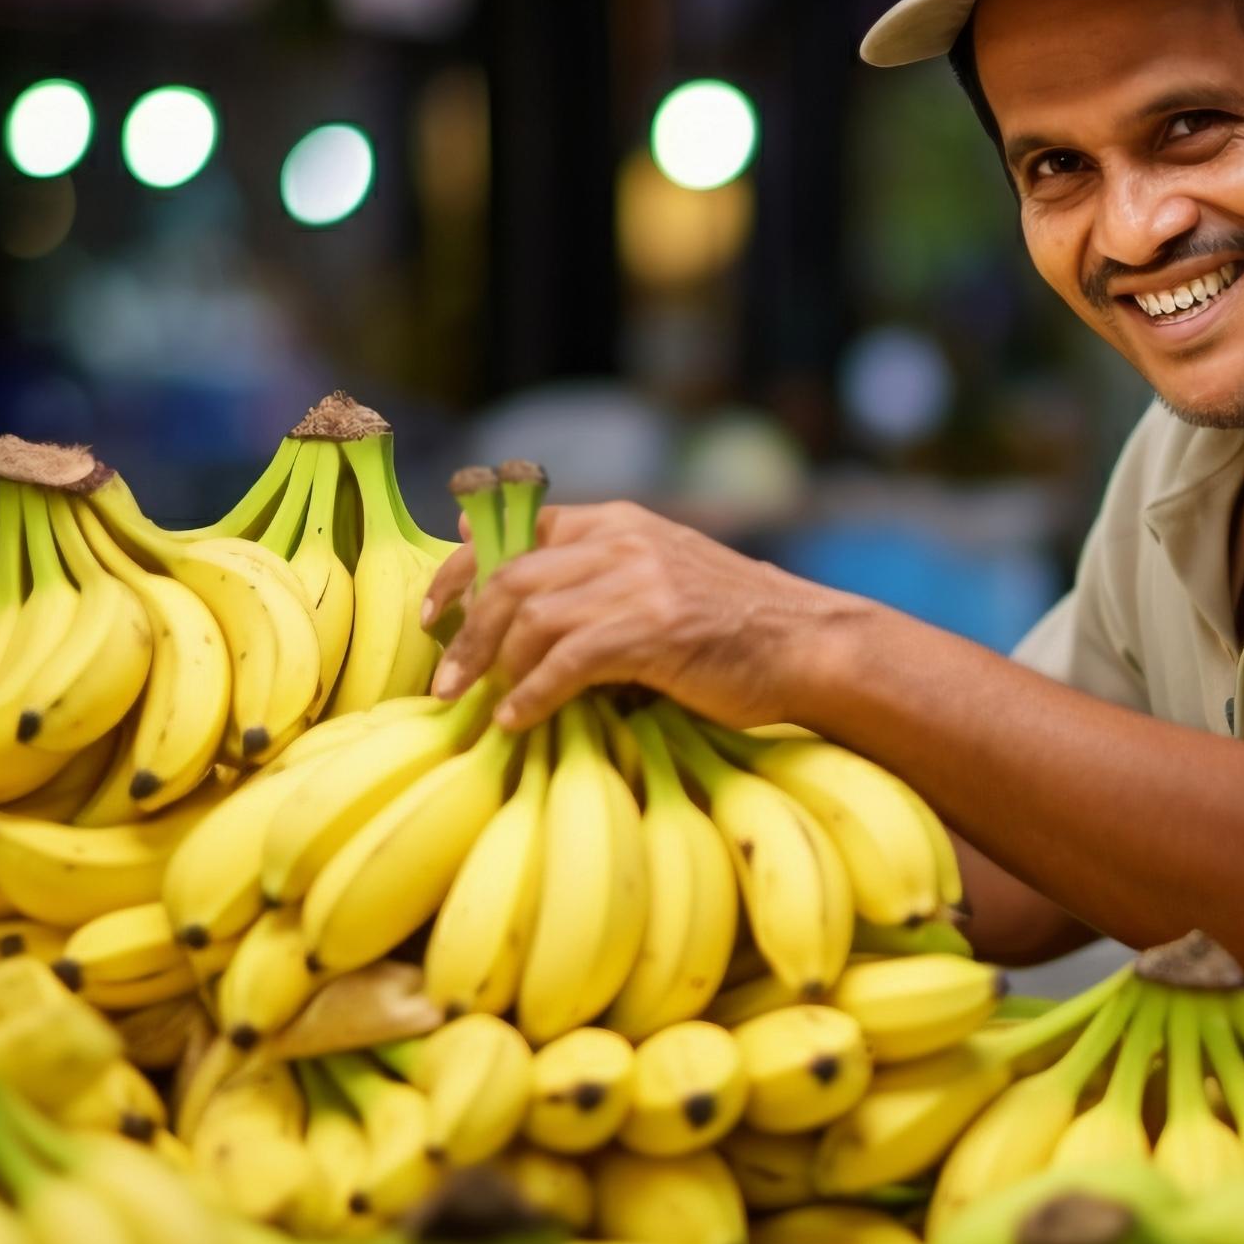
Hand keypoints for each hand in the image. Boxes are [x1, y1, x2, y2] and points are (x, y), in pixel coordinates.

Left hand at [420, 501, 864, 729]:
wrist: (809, 644)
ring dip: (494, 666)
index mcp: (619, 523)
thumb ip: (589, 570)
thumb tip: (498, 562)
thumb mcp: (658, 574)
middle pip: (511, 577)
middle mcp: (624, 541)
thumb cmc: (732, 624)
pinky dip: (534, 694)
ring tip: (481, 704)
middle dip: (466, 631)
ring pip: (532, 617)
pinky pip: (568, 661)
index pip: (517, 532)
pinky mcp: (655, 629)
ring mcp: (640, 582)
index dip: (462, 571)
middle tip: (444, 678)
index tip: (434, 613)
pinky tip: (521, 720)